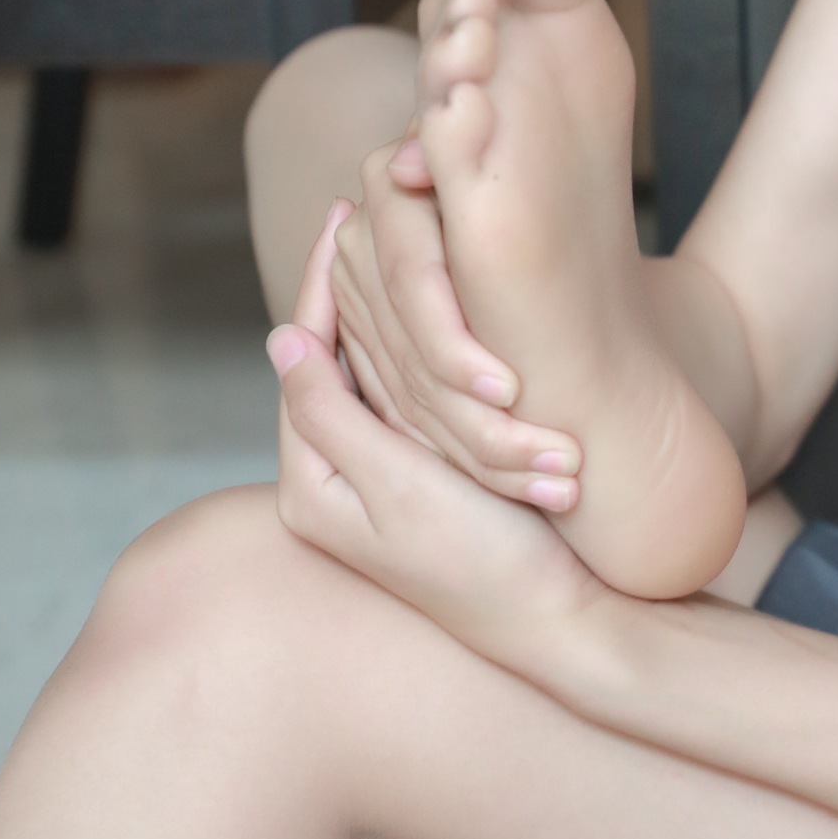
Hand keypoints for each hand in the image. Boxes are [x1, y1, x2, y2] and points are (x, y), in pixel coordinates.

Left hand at [269, 205, 605, 668]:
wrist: (558, 623)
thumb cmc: (483, 563)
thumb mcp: (397, 486)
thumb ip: (331, 416)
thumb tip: (279, 340)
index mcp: (310, 485)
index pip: (302, 360)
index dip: (323, 286)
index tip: (343, 220)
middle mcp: (333, 484)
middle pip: (328, 362)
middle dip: (348, 291)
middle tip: (363, 215)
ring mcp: (379, 484)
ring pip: (370, 375)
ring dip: (385, 314)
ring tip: (397, 245)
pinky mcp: (424, 483)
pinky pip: (409, 397)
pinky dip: (418, 348)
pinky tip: (443, 307)